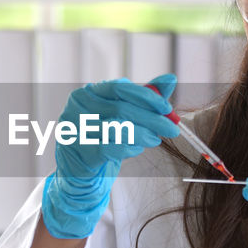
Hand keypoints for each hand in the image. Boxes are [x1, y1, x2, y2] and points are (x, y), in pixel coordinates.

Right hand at [41, 73, 179, 238]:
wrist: (80, 168)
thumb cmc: (104, 137)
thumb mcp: (123, 114)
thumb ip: (145, 96)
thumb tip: (171, 79)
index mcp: (89, 92)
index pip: (120, 87)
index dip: (146, 97)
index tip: (167, 108)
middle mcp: (78, 107)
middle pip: (121, 108)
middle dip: (152, 119)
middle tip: (172, 128)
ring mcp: (76, 129)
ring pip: (117, 127)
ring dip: (142, 134)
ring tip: (155, 140)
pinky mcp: (80, 151)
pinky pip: (111, 148)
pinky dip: (129, 148)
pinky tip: (137, 149)